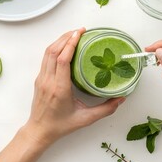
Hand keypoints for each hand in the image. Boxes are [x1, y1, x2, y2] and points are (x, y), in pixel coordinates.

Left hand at [25, 28, 125, 145]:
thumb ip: (105, 109)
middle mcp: (48, 81)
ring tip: (72, 34)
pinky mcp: (39, 79)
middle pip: (53, 51)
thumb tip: (121, 98)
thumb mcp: (85, 119)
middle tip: (80, 30)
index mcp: (59, 88)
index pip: (62, 59)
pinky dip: (54, 48)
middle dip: (66, 37)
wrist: (39, 131)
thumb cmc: (61, 125)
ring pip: (47, 53)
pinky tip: (64, 46)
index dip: (70, 43)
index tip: (80, 33)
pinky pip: (45, 58)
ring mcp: (42, 79)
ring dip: (59, 41)